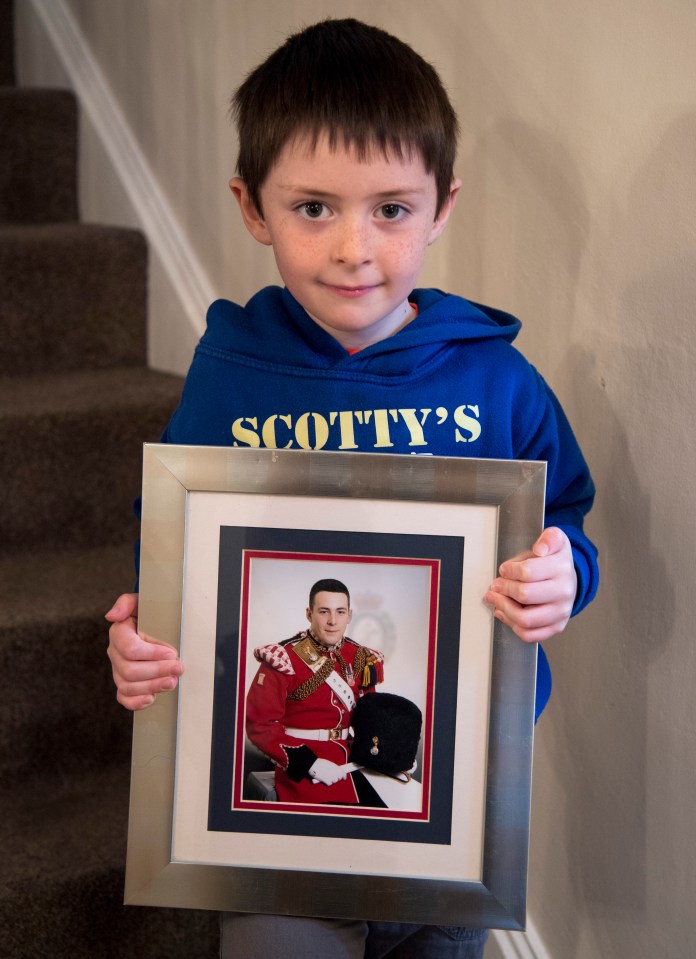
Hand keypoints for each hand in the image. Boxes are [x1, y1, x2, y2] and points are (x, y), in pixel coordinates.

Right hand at [105, 593, 183, 709]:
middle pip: (130, 670)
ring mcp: (118, 670)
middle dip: (157, 671)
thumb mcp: (139, 601)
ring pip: (128, 686)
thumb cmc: (147, 612)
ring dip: (152, 686)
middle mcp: (115, 653)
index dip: (152, 654)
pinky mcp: (124, 683)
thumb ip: (125, 603)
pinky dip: (137, 702)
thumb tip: (112, 616)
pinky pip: (124, 698)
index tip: (172, 653)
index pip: (130, 649)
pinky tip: (152, 698)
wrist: (151, 622)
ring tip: (172, 681)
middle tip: (179, 668)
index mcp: (119, 634)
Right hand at [308, 758, 348, 785]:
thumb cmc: (319, 763)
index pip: (343, 773)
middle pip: (339, 778)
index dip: (344, 776)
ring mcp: (331, 776)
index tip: (344, 778)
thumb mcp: (328, 763)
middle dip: (336, 778)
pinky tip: (324, 779)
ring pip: (334, 781)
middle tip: (333, 777)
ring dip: (331, 780)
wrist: (313, 764)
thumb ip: (332, 767)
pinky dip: (327, 782)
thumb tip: (334, 771)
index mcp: (335, 766)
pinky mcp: (327, 780)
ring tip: (327, 777)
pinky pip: (329, 783)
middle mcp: (334, 771)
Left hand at [484, 527, 576, 642]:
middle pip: (524, 595)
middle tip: (496, 585)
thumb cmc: (555, 560)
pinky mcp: (556, 627)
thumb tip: (540, 549)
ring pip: (525, 619)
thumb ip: (549, 538)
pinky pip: (530, 634)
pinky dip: (512, 625)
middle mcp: (564, 592)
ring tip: (495, 599)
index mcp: (562, 568)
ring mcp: (561, 612)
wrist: (570, 578)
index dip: (509, 571)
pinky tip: (504, 613)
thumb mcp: (555, 540)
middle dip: (503, 589)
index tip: (504, 570)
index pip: (527, 572)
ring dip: (503, 608)